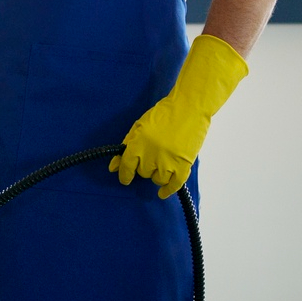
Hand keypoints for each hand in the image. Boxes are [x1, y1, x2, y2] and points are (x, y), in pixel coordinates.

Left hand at [110, 34, 248, 197]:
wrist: (189, 107)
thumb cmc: (164, 113)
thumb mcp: (139, 126)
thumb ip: (125, 146)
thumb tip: (112, 167)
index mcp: (138, 144)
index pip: (126, 167)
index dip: (125, 174)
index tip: (125, 179)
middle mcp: (151, 156)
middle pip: (143, 173)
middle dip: (145, 167)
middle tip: (152, 156)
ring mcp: (168, 162)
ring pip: (157, 180)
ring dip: (157, 174)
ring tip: (162, 163)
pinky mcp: (184, 165)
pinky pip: (174, 184)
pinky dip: (168, 190)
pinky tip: (163, 193)